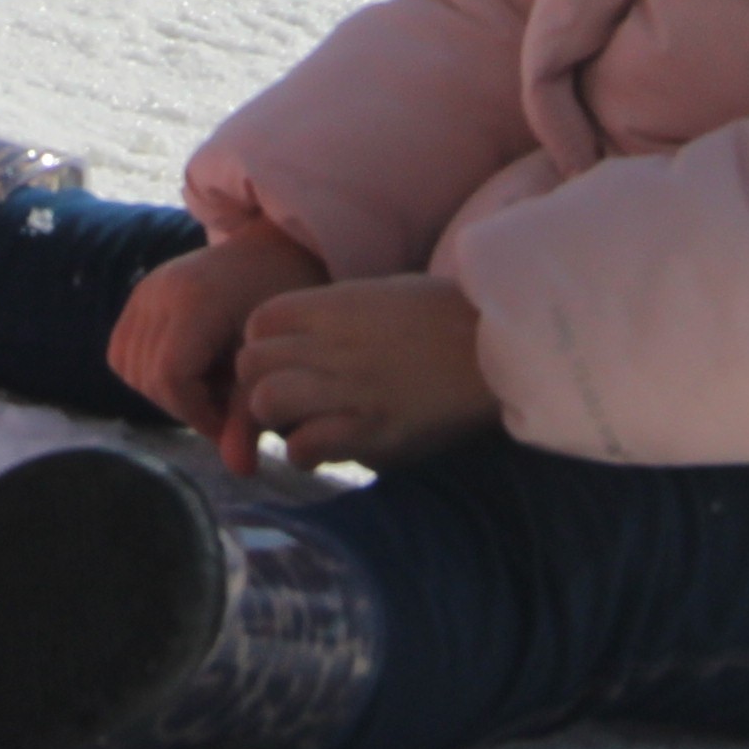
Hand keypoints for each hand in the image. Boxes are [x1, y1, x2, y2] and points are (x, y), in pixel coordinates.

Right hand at [109, 228, 331, 465]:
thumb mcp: (275, 358)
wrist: (274, 249)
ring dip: (166, 390)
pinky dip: (149, 370)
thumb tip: (239, 472)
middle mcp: (159, 291)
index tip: (232, 422)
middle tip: (227, 407)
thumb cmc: (286, 298)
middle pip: (148, 377)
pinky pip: (123, 349)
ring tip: (211, 386)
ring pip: (129, 367)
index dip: (197, 413)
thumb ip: (251, 414)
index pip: (170, 377)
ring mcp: (144, 289)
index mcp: (195, 301)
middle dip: (185, 406)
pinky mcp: (139, 294)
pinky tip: (191, 370)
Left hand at [229, 273, 501, 475]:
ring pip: (267, 402)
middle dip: (259, 387)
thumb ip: (336, 314)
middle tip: (287, 402)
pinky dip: (305, 453)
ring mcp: (350, 388)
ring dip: (277, 422)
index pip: (258, 322)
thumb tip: (302, 338)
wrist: (497, 348)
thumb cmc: (447, 318)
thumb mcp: (382, 294)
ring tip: (303, 427)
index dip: (261, 346)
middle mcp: (334, 344)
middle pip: (251, 364)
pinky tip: (326, 450)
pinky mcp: (371, 430)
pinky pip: (304, 445)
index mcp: (335, 306)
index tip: (282, 363)